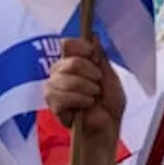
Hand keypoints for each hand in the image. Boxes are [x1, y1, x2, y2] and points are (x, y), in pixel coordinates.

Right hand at [44, 38, 124, 164]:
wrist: (107, 129)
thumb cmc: (109, 106)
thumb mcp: (111, 79)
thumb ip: (100, 58)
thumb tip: (94, 35)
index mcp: (77, 63)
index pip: (69, 45)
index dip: (81, 47)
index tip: (93, 56)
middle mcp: (62, 72)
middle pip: (70, 60)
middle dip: (91, 74)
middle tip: (98, 86)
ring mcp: (54, 86)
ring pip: (64, 77)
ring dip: (86, 89)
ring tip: (93, 98)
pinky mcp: (52, 102)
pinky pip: (60, 94)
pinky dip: (78, 100)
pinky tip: (85, 105)